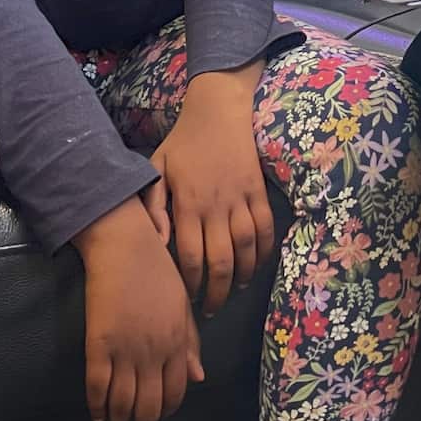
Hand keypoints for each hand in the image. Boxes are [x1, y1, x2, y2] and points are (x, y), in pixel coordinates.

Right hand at [72, 198, 203, 420]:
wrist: (125, 247)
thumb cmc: (157, 271)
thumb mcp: (182, 305)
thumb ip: (190, 342)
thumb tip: (198, 378)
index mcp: (177, 341)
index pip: (176, 391)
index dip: (167, 408)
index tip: (159, 409)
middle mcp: (154, 351)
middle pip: (150, 406)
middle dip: (143, 420)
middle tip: (136, 420)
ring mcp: (125, 350)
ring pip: (123, 404)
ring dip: (120, 418)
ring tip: (117, 418)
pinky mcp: (99, 344)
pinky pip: (97, 388)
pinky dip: (97, 408)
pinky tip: (98, 414)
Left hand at [150, 61, 274, 316]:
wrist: (218, 110)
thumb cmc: (183, 142)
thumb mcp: (157, 169)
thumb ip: (154, 206)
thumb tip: (157, 243)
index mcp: (188, 203)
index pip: (190, 255)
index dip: (191, 283)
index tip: (187, 299)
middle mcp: (215, 206)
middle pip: (220, 260)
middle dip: (217, 291)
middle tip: (212, 310)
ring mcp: (240, 198)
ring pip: (246, 247)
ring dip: (242, 274)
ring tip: (234, 290)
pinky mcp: (258, 190)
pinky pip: (266, 226)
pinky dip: (265, 249)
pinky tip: (257, 264)